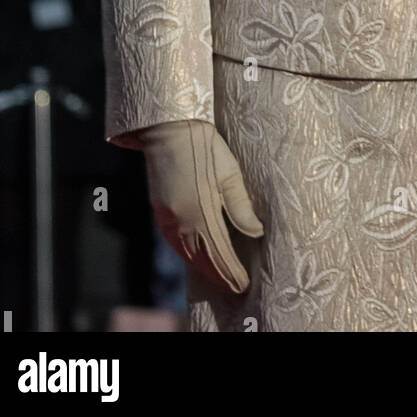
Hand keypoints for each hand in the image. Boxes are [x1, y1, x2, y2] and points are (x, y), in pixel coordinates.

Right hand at [138, 119, 262, 292]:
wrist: (169, 129)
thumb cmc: (205, 146)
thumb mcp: (230, 172)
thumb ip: (241, 205)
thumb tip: (256, 232)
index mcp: (200, 209)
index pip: (219, 251)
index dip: (231, 270)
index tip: (243, 283)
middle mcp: (181, 220)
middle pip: (202, 258)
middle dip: (220, 275)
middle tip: (236, 287)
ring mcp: (167, 218)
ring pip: (187, 254)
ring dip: (205, 269)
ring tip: (222, 279)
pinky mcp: (160, 213)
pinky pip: (176, 244)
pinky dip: (190, 257)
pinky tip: (200, 260)